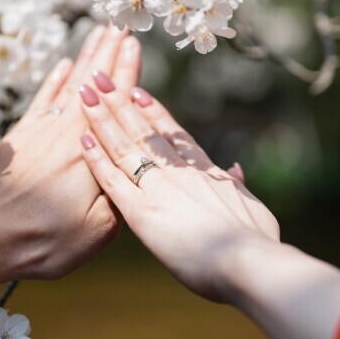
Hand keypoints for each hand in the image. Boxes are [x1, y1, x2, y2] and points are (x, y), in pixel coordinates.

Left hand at [0, 25, 142, 287]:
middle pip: (93, 83)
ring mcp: (40, 131)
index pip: (115, 101)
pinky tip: (63, 65)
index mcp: (90, 151)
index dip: (127, 70)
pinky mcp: (21, 138)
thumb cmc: (45, 241)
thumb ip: (121, 194)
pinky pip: (43, 99)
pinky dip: (54, 80)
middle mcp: (66, 132)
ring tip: (99, 33)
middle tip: (120, 24)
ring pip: (69, 84)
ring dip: (86, 57)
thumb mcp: (97, 230)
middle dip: (108, 51)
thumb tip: (133, 168)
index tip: (135, 40)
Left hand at [76, 79, 339, 338]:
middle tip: (101, 76)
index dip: (152, 112)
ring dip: (103, 118)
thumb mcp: (253, 207)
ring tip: (86, 91)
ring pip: (124, 146)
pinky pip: (112, 180)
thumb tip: (234, 170)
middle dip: (120, 101)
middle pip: (144, 130)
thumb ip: (237, 186)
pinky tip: (81, 138)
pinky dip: (96, 157)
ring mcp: (158, 189)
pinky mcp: (141, 212)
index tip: (138, 91)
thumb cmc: (258, 241)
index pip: (172, 135)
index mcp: (205, 172)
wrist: (249, 261)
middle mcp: (179, 172)